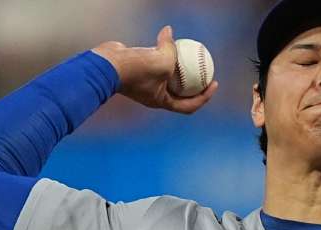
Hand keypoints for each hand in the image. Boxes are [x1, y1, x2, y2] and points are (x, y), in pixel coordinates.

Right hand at [92, 26, 218, 114]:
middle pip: (181, 93)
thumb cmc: (135, 68)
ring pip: (168, 78)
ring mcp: (146, 84)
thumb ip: (170, 48)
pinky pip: (157, 64)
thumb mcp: (162, 60)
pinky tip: (169, 42)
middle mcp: (154, 95)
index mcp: (161, 101)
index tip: (213, 83)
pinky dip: (164, 56)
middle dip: (195, 84)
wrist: (107, 65)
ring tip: (190, 56)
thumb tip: (169, 31)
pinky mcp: (139, 71)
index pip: (188, 106)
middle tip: (205, 70)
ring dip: (179, 69)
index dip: (204, 97)